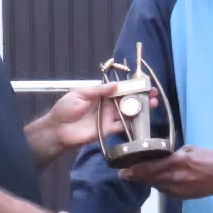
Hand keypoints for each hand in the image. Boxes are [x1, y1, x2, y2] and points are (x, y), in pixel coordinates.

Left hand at [29, 82, 159, 164]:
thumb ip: (98, 91)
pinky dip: (133, 123)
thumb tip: (115, 85)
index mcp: (100, 94)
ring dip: (141, 109)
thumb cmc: (65, 109)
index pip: (119, 88)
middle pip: (127, 99)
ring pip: (128, 112)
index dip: (132, 85)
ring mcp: (109, 117)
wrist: (58, 130)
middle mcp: (107, 105)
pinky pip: (123, 126)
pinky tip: (144, 118)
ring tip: (154, 104)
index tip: (145, 83)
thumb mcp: (80, 94)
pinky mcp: (108, 130)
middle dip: (141, 96)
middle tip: (155, 94)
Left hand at [120, 146, 212, 201]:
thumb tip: (163, 156)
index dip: (134, 171)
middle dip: (136, 177)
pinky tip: (159, 181)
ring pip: (156, 186)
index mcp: (177, 162)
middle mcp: (174, 177)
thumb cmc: (210, 159)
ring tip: (140, 176)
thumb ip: (175, 153)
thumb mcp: (191, 149)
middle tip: (125, 175)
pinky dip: (160, 185)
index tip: (122, 172)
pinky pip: (165, 191)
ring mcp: (178, 189)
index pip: (150, 167)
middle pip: (149, 179)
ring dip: (148, 181)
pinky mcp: (182, 197)